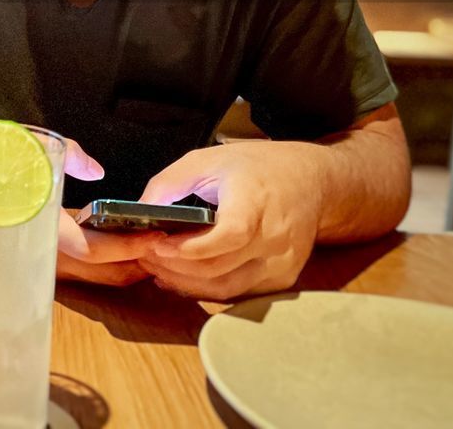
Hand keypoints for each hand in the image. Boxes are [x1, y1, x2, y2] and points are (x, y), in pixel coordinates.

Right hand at [54, 139, 160, 286]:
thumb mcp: (36, 146)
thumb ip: (70, 157)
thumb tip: (96, 173)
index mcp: (46, 223)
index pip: (93, 249)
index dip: (125, 247)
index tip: (153, 236)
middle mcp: (44, 240)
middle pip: (94, 262)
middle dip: (129, 256)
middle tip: (158, 240)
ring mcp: (42, 240)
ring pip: (87, 260)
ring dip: (118, 255)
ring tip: (146, 239)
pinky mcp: (42, 234)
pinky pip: (78, 249)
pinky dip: (102, 246)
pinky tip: (117, 233)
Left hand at [135, 142, 324, 300]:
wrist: (313, 181)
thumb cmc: (258, 166)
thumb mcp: (209, 159)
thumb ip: (170, 183)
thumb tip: (139, 209)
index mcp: (256, 203)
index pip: (228, 236)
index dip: (189, 248)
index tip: (156, 244)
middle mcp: (273, 238)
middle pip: (220, 268)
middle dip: (174, 266)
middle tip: (144, 256)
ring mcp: (281, 263)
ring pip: (227, 288)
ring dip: (187, 283)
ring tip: (158, 269)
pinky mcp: (282, 278)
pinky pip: (239, 292)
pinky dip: (207, 289)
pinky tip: (183, 277)